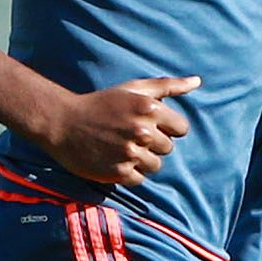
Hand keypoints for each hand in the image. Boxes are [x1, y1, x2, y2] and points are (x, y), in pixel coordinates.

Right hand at [36, 75, 196, 190]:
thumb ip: (167, 86)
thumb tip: (198, 82)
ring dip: (142, 159)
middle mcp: (142, 131)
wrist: (63, 122)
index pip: (181, 129)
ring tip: (121, 147)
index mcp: (149, 108)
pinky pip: (140, 179)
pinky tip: (114, 158)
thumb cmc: (102, 103)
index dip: (167, 128)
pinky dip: (129, 172)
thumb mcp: (133, 88)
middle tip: (129, 135)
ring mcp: (130, 153)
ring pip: (156, 165)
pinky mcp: (119, 172)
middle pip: (168, 148)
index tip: (148, 125)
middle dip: (153, 144)